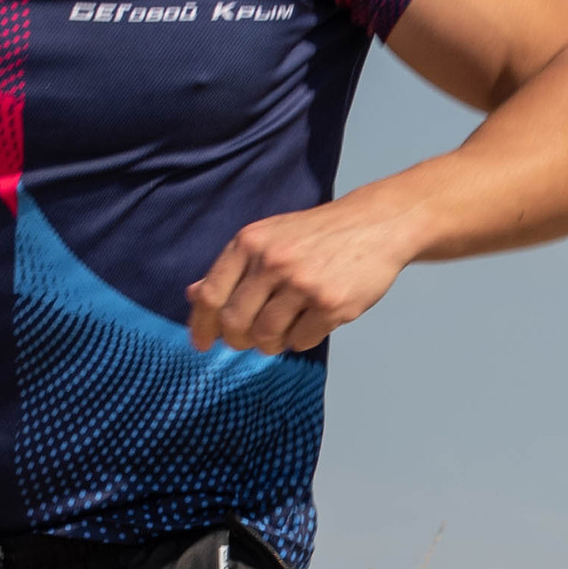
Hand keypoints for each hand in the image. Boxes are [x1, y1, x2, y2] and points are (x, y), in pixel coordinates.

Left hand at [186, 191, 420, 354]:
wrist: (375, 225)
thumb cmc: (316, 235)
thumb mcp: (268, 238)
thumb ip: (232, 268)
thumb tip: (192, 295)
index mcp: (250, 242)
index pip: (210, 295)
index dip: (201, 326)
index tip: (202, 343)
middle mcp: (273, 261)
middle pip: (235, 322)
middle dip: (237, 339)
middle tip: (247, 341)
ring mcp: (303, 284)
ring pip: (266, 336)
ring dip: (270, 343)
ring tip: (281, 332)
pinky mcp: (331, 304)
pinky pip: (300, 341)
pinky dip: (299, 339)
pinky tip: (309, 322)